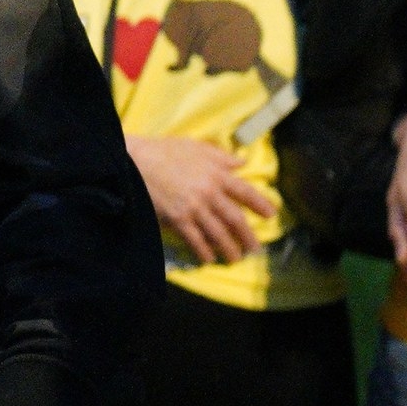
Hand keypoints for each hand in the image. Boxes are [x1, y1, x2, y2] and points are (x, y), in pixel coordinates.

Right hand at [125, 133, 274, 265]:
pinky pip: (195, 239)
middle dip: (247, 235)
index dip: (260, 204)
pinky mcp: (178, 219)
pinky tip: (209, 258)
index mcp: (216, 174)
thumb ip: (221, 156)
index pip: (245, 191)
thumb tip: (242, 162)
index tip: (270, 214)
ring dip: (229, 248)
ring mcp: (194, 208)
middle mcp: (209, 193)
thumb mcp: (196, 146)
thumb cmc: (165, 151)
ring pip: (218, 233)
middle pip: (235, 218)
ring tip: (236, 258)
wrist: (136, 161)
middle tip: (255, 248)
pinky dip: (204, 250)